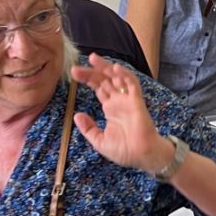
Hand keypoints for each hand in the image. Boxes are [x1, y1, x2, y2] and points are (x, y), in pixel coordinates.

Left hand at [70, 55, 166, 171]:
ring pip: (117, 77)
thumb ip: (88, 128)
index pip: (98, 88)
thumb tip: (76, 115)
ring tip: (93, 59)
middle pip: (105, 79)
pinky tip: (114, 68)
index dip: (87, 79)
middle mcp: (119, 101)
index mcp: (110, 108)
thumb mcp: (99, 141)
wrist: (142, 156)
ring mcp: (128, 100)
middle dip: (91, 71)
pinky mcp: (137, 101)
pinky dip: (124, 74)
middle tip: (76, 67)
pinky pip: (132, 84)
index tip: (74, 74)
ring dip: (106, 67)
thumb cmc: (124, 151)